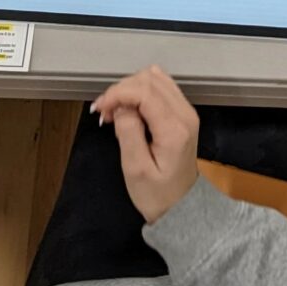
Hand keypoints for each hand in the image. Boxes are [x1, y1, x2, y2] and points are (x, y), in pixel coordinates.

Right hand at [91, 65, 200, 223]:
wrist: (181, 207)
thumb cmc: (157, 195)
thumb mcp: (136, 169)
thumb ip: (128, 133)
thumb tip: (121, 107)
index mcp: (174, 129)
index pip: (144, 91)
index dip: (118, 93)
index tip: (100, 108)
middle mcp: (185, 114)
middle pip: (149, 79)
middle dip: (121, 90)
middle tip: (105, 113)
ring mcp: (186, 111)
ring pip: (155, 78)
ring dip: (130, 88)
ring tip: (115, 111)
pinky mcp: (182, 113)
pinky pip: (160, 87)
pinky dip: (140, 91)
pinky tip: (129, 108)